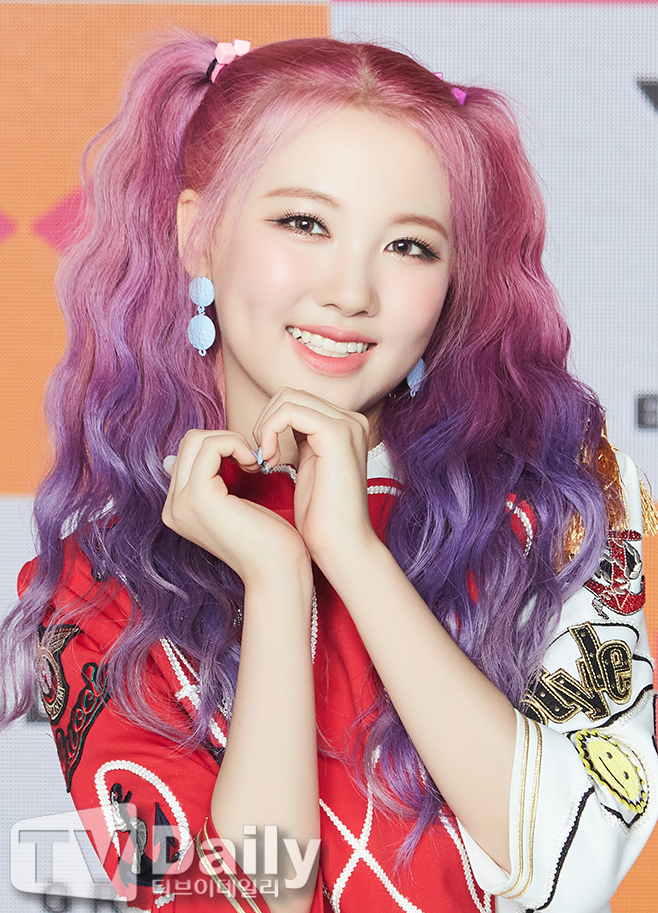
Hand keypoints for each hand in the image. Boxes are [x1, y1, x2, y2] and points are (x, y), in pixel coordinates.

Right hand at [162, 429, 308, 585]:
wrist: (277, 571)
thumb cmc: (267, 539)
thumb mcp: (234, 504)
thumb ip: (212, 481)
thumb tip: (198, 453)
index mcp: (178, 509)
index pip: (187, 453)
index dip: (221, 448)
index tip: (247, 464)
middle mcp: (173, 507)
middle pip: (188, 442)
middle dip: (224, 440)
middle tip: (251, 461)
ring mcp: (181, 502)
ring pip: (196, 439)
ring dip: (231, 441)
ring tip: (253, 464)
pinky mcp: (199, 496)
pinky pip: (211, 446)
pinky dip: (235, 445)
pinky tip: (254, 465)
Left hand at [253, 388, 378, 571]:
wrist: (341, 544)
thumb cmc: (321, 516)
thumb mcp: (307, 467)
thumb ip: (298, 440)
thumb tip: (270, 424)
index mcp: (344, 426)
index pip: (294, 401)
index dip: (270, 424)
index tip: (263, 457)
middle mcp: (350, 420)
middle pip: (288, 394)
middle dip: (264, 422)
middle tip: (262, 458)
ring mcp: (346, 424)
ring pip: (286, 398)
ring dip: (264, 427)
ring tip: (265, 460)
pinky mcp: (336, 434)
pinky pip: (288, 411)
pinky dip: (269, 431)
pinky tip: (269, 460)